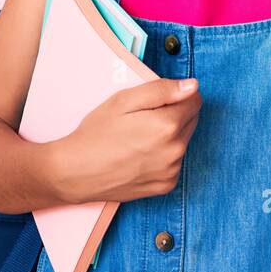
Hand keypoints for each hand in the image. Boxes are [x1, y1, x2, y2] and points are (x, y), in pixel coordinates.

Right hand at [51, 77, 201, 204]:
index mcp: (168, 125)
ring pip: (183, 142)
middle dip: (174, 114)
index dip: (176, 96)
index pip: (194, 100)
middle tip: (143, 119)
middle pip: (192, 121)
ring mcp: (171, 171)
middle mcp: (175, 150)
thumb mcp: (124, 101)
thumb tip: (193, 86)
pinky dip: (163, 156)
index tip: (156, 101)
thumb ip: (162, 90)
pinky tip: (140, 155)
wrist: (76, 172)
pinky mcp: (166, 185)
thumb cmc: (96, 133)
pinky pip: (175, 162)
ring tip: (138, 138)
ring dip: (169, 136)